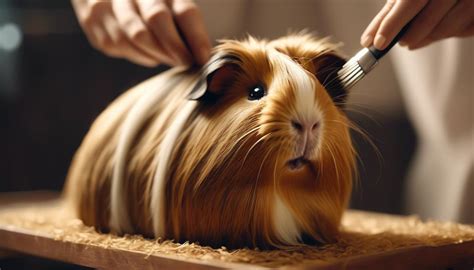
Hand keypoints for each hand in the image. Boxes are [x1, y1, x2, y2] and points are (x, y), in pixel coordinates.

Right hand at [72, 0, 211, 66]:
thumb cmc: (147, 0)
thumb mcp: (167, 1)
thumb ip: (184, 21)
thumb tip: (202, 54)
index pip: (184, 11)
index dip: (197, 37)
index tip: (204, 58)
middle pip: (158, 19)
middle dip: (175, 47)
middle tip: (185, 62)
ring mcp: (107, 2)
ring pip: (136, 37)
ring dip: (157, 54)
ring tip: (169, 58)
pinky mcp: (92, 19)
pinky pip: (118, 46)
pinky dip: (138, 55)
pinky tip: (147, 53)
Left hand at [361, 0, 473, 49]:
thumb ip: (389, 15)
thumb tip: (369, 41)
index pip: (411, 0)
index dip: (392, 23)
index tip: (378, 43)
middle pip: (429, 18)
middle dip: (410, 35)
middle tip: (401, 43)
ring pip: (447, 28)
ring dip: (428, 38)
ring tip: (418, 36)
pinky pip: (465, 31)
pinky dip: (451, 33)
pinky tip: (444, 26)